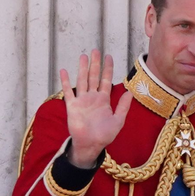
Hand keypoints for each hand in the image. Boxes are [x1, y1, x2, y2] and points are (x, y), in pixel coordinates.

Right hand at [61, 49, 131, 167]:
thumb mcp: (118, 121)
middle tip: (96, 50)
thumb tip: (130, 92)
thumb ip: (123, 106)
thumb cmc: (104, 135)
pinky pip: (68, 91)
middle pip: (94, 77)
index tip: (108, 57)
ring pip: (82, 80)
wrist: (91, 145)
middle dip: (95, 64)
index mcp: (103, 100)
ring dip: (82, 69)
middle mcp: (92, 97)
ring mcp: (82, 100)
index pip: (106, 80)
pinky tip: (64, 71)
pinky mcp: (72, 106)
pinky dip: (65, 82)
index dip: (107, 68)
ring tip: (83, 56)